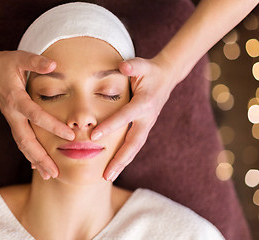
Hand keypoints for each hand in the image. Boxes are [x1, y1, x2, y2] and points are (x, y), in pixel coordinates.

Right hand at [0, 48, 74, 179]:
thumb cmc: (5, 64)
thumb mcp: (20, 58)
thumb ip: (36, 62)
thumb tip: (55, 64)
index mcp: (16, 99)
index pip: (36, 116)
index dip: (52, 126)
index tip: (69, 136)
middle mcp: (13, 114)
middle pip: (26, 141)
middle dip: (40, 157)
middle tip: (55, 172)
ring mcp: (11, 120)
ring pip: (22, 145)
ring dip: (35, 160)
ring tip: (49, 175)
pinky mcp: (13, 122)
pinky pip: (20, 141)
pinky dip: (29, 155)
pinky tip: (38, 166)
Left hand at [91, 55, 178, 181]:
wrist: (167, 77)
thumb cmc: (150, 71)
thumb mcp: (142, 65)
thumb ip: (133, 66)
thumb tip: (122, 66)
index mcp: (144, 103)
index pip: (124, 117)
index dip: (109, 127)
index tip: (93, 138)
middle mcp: (147, 118)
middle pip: (133, 143)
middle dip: (120, 160)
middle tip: (106, 175)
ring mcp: (147, 125)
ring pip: (134, 148)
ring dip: (122, 163)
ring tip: (108, 177)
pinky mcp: (144, 128)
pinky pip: (134, 145)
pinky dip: (125, 157)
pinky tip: (114, 166)